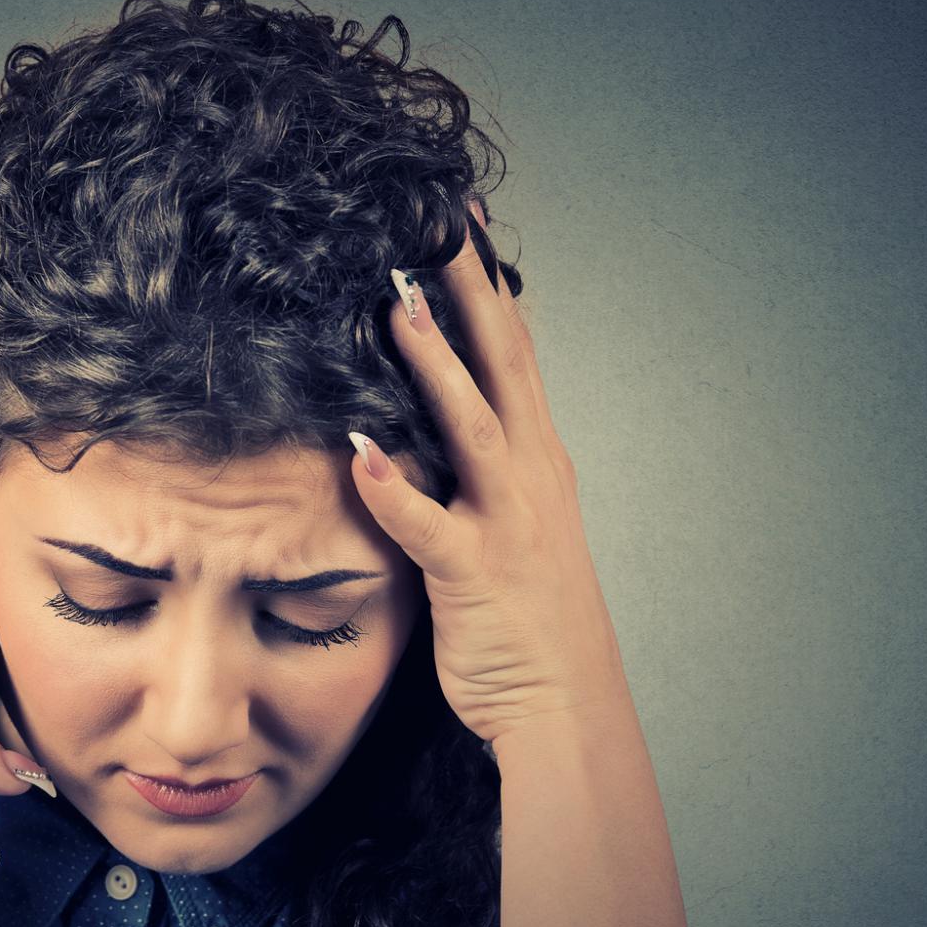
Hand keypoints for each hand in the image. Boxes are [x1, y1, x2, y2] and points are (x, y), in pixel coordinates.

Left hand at [347, 197, 636, 750]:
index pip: (513, 352)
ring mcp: (507, 522)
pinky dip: (397, 491)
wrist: (567, 707)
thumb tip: (436, 418)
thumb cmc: (530, 621)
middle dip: (470, 289)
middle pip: (501, 363)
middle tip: (439, 220)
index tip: (460, 219)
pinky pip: (430, 527)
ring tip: (397, 310)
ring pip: (472, 426)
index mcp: (536, 461)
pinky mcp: (475, 574)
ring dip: (437, 366)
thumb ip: (484, 469)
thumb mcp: (515, 525)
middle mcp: (530, 476)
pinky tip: (359, 454)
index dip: (487, 284)